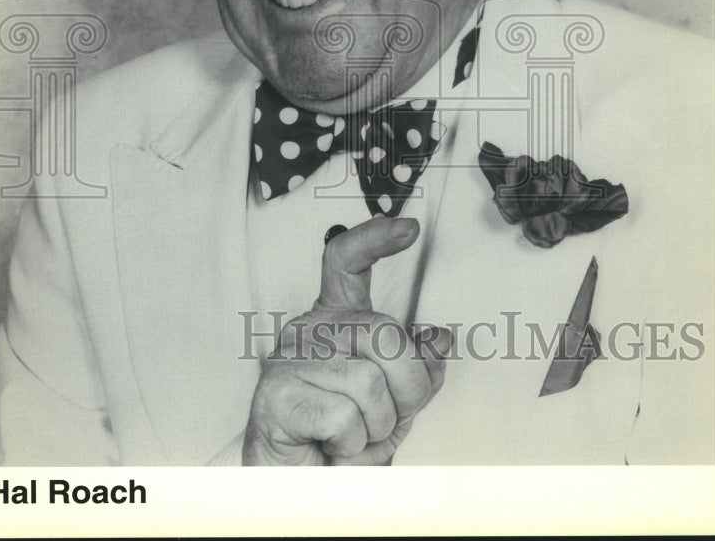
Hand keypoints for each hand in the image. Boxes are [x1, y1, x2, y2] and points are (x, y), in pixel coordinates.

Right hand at [242, 216, 451, 464]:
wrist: (295, 487)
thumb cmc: (340, 440)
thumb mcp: (392, 401)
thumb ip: (415, 365)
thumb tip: (439, 339)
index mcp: (334, 320)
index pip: (347, 262)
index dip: (376, 238)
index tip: (408, 228)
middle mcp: (308, 329)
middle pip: (385, 334)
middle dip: (407, 388)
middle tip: (387, 418)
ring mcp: (288, 359)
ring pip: (369, 381)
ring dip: (376, 424)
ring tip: (353, 435)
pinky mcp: (276, 395)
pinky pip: (344, 416)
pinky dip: (352, 443)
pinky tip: (331, 444)